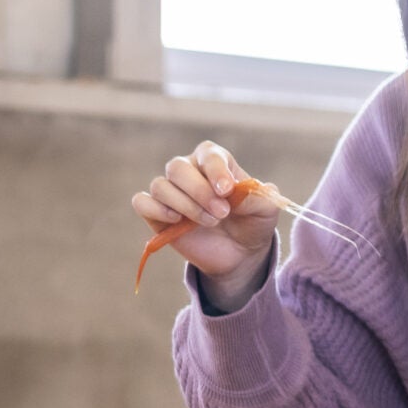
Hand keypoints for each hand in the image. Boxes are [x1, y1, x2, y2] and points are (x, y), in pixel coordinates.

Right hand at [132, 141, 280, 296]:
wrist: (240, 253)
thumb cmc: (252, 223)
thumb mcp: (266, 210)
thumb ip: (258, 196)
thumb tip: (245, 187)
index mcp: (215, 162)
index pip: (207, 153)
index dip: (215, 170)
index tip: (227, 191)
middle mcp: (188, 171)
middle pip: (177, 167)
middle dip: (200, 191)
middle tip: (222, 213)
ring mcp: (170, 192)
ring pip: (161, 186)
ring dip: (186, 205)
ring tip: (210, 222)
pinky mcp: (156, 213)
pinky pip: (142, 202)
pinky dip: (156, 209)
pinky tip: (176, 220)